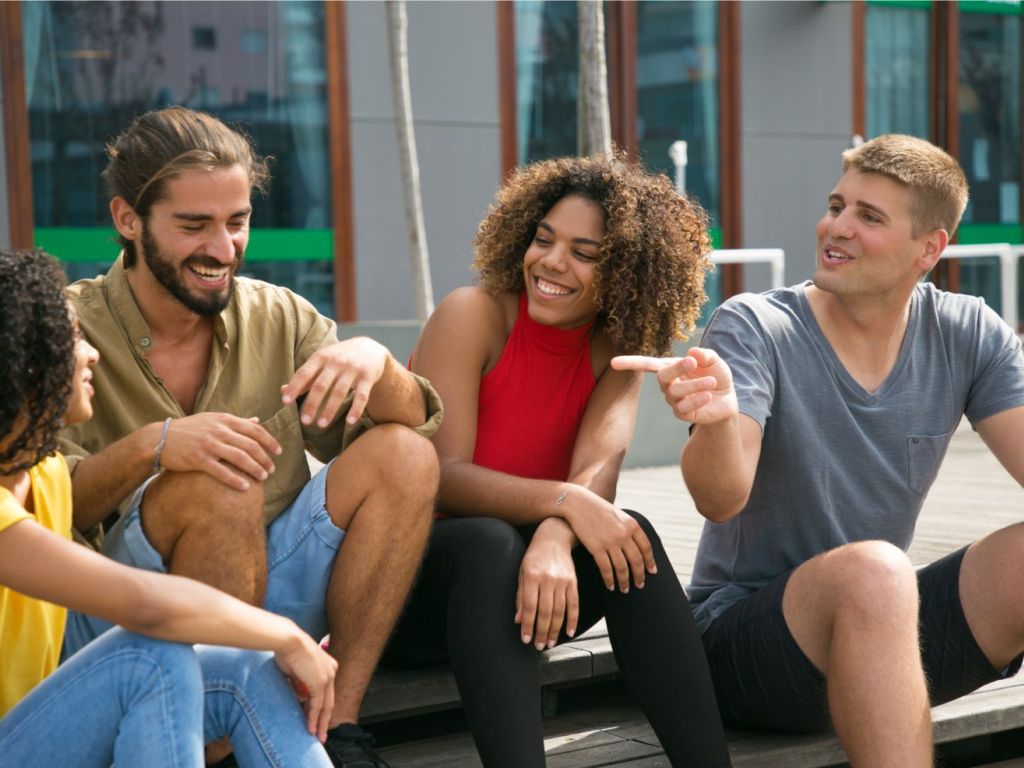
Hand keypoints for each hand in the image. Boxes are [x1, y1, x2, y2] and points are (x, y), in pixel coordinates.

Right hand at [159, 413, 280, 489]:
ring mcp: (209, 445)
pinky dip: (235, 480)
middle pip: (250, 445)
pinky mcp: (198, 459)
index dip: (269, 441)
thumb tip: (257, 420)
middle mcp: (219, 430)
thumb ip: (236, 422)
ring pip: (240, 458)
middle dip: (265, 458)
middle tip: (272, 469)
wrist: (159, 438)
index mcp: (224, 420)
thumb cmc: (189, 429)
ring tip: (263, 477)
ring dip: (255, 469)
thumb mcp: (213, 420)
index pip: (254, 429)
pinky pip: (221, 471)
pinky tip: (245, 487)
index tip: (278, 452)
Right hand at [272, 633, 337, 741]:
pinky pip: (317, 705)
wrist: (288, 640)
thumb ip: (301, 684)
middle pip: (329, 701)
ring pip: (325, 706)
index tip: (316, 720)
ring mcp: (328, 677)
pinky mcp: (320, 682)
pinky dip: (314, 718)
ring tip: (317, 736)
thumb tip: (301, 698)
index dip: (321, 708)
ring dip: (320, 723)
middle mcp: (331, 671)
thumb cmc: (288, 651)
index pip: (326, 692)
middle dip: (324, 719)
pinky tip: (310, 728)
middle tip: (321, 734)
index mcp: (327, 667)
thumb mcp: (296, 671)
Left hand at [281, 337, 390, 427]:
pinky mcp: (368, 376)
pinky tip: (350, 421)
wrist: (370, 347)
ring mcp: (353, 369)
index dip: (294, 387)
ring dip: (330, 410)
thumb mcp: (321, 361)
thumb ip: (304, 377)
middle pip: (321, 385)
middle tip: (305, 421)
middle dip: (312, 404)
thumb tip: (282, 391)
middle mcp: (336, 362)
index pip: (304, 373)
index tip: (285, 402)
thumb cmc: (339, 358)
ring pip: (339, 392)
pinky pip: (362, 395)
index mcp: (321, 357)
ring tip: (321, 425)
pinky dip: (356, 409)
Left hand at [516, 519, 578, 649]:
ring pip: (559, 611)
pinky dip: (572, 620)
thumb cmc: (534, 556)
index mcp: (531, 576)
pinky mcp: (573, 582)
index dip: (528, 625)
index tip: (526, 639)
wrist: (554, 537)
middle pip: (545, 612)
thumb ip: (520, 596)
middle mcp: (548, 579)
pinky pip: (574, 605)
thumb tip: (519, 620)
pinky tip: (570, 632)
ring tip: (550, 643)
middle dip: (541, 632)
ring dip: (555, 630)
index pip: (530, 607)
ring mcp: (562, 581)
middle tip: (539, 646)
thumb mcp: (521, 572)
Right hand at [559, 487, 655, 592]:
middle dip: (639, 576)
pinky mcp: (597, 548)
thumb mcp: (619, 515)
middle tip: (640, 585)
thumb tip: (637, 545)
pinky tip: (610, 586)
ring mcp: (611, 542)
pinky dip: (609, 580)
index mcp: (632, 525)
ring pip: (622, 568)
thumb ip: (629, 528)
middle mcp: (624, 534)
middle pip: (636, 561)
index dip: (650, 562)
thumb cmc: (598, 509)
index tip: (652, 572)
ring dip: (625, 581)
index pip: (646, 548)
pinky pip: (606, 569)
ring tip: (625, 589)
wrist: (578, 503)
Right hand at [612, 347, 737, 423]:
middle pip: (662, 376)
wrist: (727, 398)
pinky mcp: (682, 414)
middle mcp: (668, 383)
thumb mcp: (714, 360)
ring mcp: (673, 400)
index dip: (630, 363)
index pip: (646, 364)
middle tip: (693, 362)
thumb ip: (704, 354)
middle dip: (677, 368)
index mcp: (670, 367)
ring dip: (695, 385)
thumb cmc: (716, 374)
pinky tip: (708, 396)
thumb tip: (692, 353)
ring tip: (711, 382)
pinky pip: (682, 408)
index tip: (613, 363)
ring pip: (675, 393)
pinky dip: (696, 400)